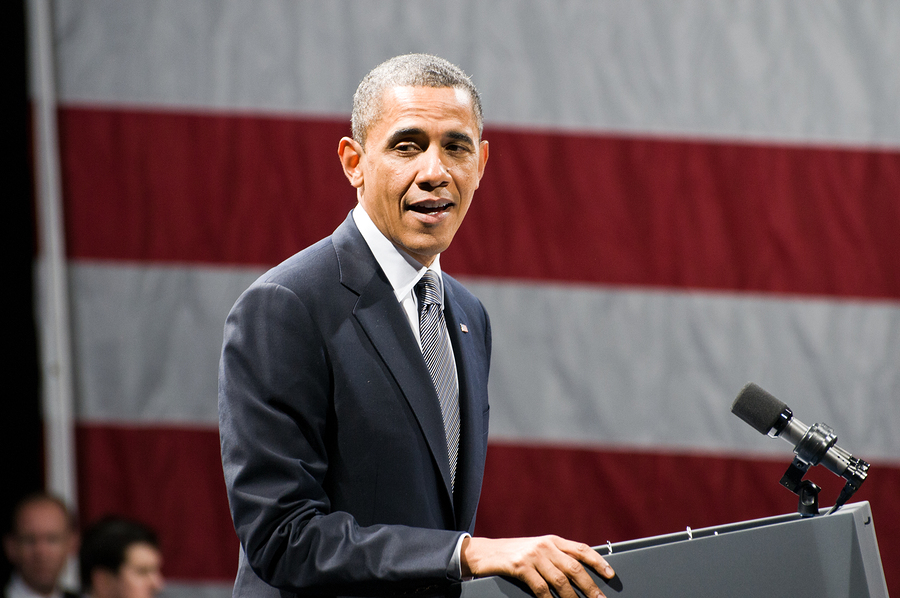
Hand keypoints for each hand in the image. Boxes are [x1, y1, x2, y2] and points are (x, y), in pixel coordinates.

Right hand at [460, 535, 614, 597]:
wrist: (485, 552)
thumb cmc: (514, 553)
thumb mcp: (537, 549)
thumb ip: (556, 556)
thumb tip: (580, 573)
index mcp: (553, 540)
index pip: (581, 549)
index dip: (598, 561)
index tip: (610, 574)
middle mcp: (545, 545)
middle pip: (574, 567)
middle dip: (590, 586)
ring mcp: (533, 556)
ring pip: (560, 580)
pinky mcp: (520, 567)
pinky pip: (541, 588)